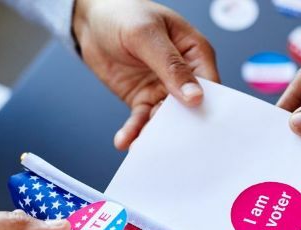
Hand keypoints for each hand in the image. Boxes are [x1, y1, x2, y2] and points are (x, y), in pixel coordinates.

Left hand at [73, 0, 218, 149]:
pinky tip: (125, 141)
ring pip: (165, 119)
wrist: (91, 18)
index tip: (198, 128)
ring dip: (154, 133)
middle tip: (170, 144)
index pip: (210, 86)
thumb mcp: (147, 35)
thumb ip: (171, 65)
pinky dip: (134, 131)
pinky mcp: (143, 99)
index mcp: (195, 53)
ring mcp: (163, 89)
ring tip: (142, 145)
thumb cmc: (123, 13)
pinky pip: (142, 120)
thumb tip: (195, 96)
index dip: (206, 107)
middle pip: (190, 109)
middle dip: (180, 128)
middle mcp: (184, 74)